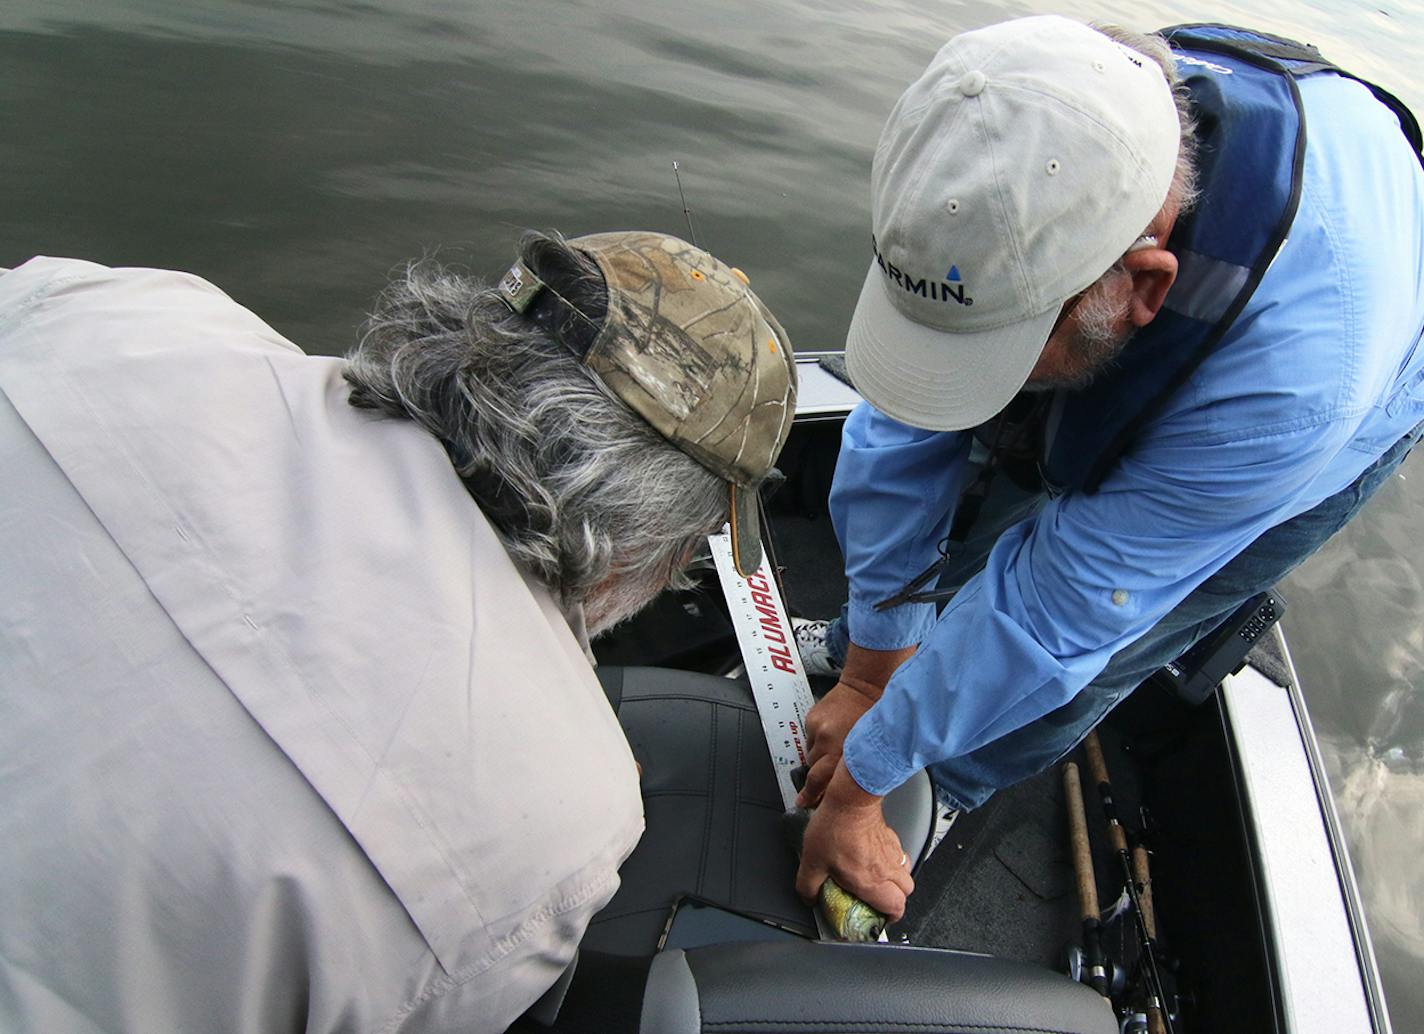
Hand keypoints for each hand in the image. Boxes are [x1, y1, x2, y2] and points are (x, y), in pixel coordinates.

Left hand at [794, 760, 912, 920]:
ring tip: (879, 878)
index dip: (891, 917)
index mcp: (871, 881)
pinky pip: (898, 853)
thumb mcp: (812, 862)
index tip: (881, 918)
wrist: (850, 797)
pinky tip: (874, 854)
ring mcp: (891, 850)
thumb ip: (808, 885)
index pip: (896, 908)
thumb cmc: (836, 827)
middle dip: (896, 899)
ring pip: (905, 871)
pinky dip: (891, 859)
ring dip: (896, 878)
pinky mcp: (889, 834)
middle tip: (880, 899)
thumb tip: (808, 897)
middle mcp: (887, 868)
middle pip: (906, 892)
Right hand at [796, 681, 876, 807]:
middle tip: (821, 779)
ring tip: (835, 746)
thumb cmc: (876, 719)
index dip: (811, 795)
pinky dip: (818, 739)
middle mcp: (829, 743)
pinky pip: (810, 738)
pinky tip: (832, 731)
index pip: (820, 782)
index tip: (804, 803)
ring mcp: (818, 731)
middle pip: (812, 771)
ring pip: (810, 754)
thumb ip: (855, 770)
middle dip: (816, 778)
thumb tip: (844, 786)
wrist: (867, 686)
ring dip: (819, 755)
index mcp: (845, 754)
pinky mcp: (811, 720)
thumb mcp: (871, 751)